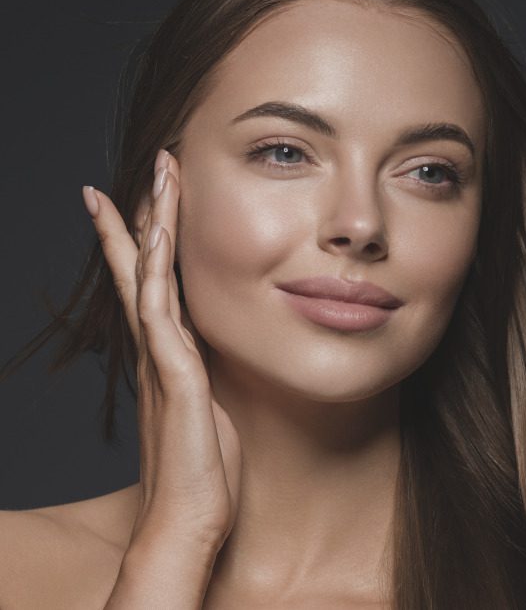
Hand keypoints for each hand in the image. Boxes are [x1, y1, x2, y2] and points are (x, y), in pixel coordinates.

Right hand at [83, 148, 241, 549]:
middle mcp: (158, 348)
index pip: (156, 282)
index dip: (151, 240)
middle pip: (146, 266)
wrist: (190, 517)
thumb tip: (221, 354)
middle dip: (146, 213)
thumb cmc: (207, 469)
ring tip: (154, 176)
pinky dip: (156, 268)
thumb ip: (211, 375)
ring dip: (152, 223)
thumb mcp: (215, 406)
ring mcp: (162, 359)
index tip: (149, 198)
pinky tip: (159, 233)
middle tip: (149, 165)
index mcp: (170, 353)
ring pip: (150, 275)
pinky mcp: (175, 375)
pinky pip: (160, 311)